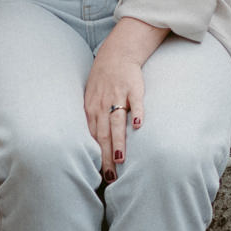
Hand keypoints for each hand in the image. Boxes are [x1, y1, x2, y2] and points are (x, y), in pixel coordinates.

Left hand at [83, 42, 145, 181]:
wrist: (116, 54)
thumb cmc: (103, 82)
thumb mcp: (91, 100)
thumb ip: (92, 121)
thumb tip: (91, 145)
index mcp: (92, 109)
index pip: (92, 137)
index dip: (95, 156)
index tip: (99, 174)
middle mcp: (102, 104)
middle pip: (103, 134)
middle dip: (106, 156)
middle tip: (109, 176)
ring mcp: (118, 96)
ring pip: (117, 122)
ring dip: (118, 141)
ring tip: (120, 160)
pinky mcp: (133, 88)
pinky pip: (136, 102)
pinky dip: (138, 113)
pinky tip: (139, 127)